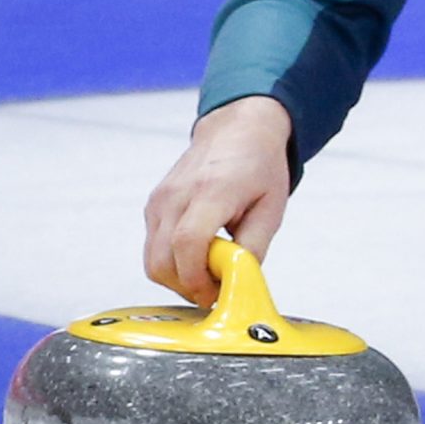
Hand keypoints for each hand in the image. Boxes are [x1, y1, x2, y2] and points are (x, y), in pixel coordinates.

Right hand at [144, 95, 293, 306]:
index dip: (198, 278)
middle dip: (188, 287)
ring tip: (208, 273)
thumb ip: (253, 248)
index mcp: (212, 190)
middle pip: (162, 261)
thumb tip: (236, 283)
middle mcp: (177, 194)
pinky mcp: (153, 205)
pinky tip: (198, 256)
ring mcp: (160, 199)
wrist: (237, 130)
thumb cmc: (259, 166)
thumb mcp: (271, 209)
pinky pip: (153, 248)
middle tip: (216, 289)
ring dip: (178, 278)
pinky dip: (172, 262)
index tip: (216, 293)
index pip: (188, 243)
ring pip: (152, 260)